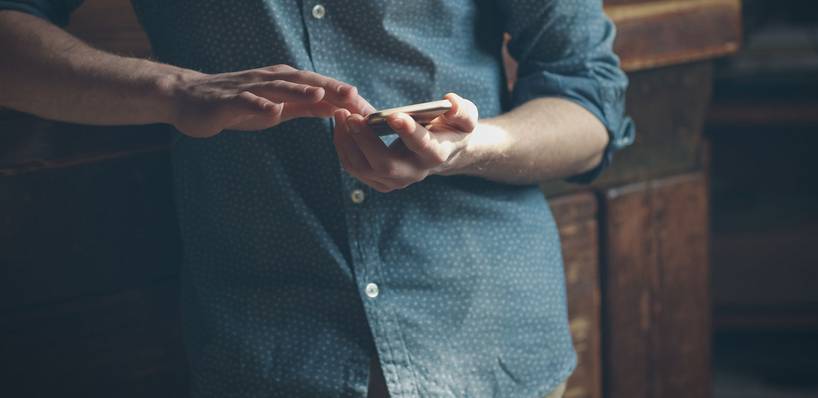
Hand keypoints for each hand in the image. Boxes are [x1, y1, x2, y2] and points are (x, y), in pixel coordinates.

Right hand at [165, 64, 373, 137]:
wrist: (190, 100)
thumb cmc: (238, 104)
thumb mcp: (278, 107)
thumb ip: (305, 106)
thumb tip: (336, 108)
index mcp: (284, 82)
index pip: (318, 87)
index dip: (342, 95)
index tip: (365, 105)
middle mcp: (269, 80)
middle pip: (304, 81)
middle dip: (329, 87)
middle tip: (354, 95)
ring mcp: (248, 89)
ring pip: (277, 87)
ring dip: (299, 89)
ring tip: (320, 93)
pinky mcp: (228, 101)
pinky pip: (245, 102)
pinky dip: (260, 105)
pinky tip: (273, 111)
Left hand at [333, 93, 478, 191]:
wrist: (442, 151)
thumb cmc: (452, 128)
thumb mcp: (465, 117)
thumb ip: (462, 111)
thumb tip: (449, 102)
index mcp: (436, 154)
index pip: (423, 145)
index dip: (409, 132)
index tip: (394, 115)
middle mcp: (415, 173)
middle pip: (385, 164)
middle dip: (364, 140)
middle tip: (350, 116)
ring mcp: (395, 181)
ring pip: (363, 168)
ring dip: (347, 142)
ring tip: (340, 114)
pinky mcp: (379, 181)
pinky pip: (355, 168)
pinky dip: (343, 147)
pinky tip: (340, 125)